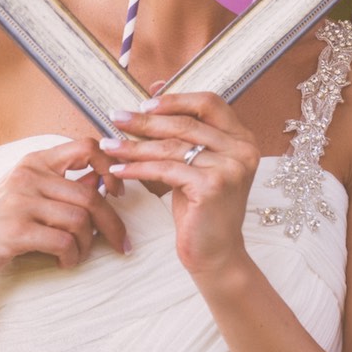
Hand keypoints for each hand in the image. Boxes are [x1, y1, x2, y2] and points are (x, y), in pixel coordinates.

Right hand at [0, 138, 126, 288]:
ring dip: (88, 244)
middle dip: (112, 224)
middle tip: (121, 244)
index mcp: (33, 162)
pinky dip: (71, 256)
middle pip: (91, 195)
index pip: (86, 148)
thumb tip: (103, 181)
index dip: (111, 167)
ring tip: (78, 255)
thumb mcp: (27, 196)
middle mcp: (27, 176)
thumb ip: (62, 187)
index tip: (118, 192)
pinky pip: (63, 242)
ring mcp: (20, 202)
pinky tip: (65, 262)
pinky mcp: (15, 231)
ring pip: (80, 220)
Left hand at [100, 92, 261, 277]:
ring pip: (172, 146)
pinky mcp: (212, 186)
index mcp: (243, 139)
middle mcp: (242, 150)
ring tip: (109, 144)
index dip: (176, 99)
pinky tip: (118, 168)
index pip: (209, 103)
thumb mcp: (198, 166)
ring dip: (134, 145)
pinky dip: (138, 168)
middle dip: (145, 120)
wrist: (216, 253)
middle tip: (116, 117)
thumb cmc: (203, 209)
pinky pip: (165, 169)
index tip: (145, 102)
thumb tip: (153, 98)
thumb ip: (186, 137)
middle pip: (186, 123)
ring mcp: (230, 168)